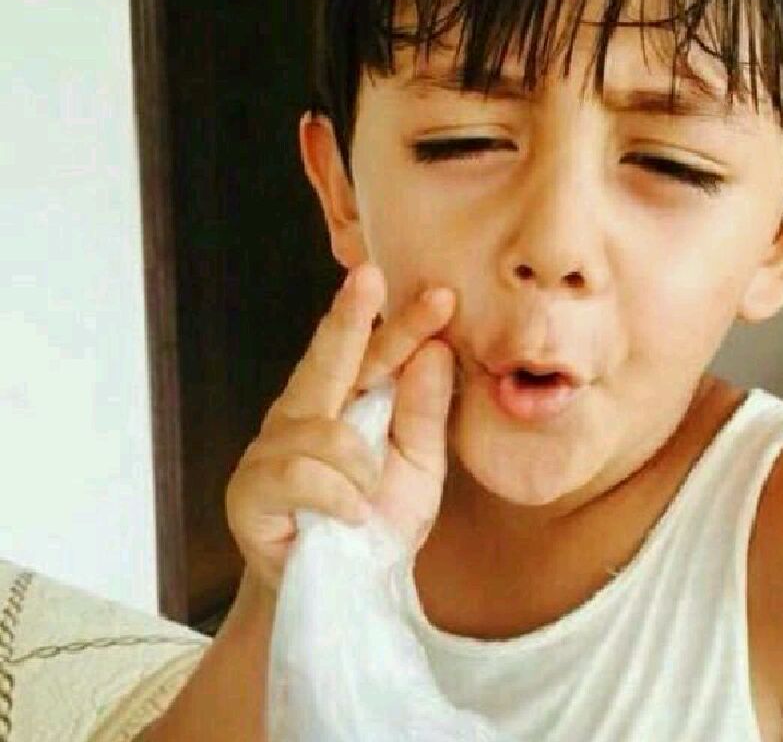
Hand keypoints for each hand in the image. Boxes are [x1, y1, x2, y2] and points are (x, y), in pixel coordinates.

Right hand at [225, 263, 455, 589]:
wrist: (343, 594)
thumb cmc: (378, 519)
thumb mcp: (419, 468)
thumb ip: (424, 414)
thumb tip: (434, 351)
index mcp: (350, 401)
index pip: (378, 355)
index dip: (405, 325)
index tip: (443, 297)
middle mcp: (307, 412)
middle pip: (330, 359)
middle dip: (349, 318)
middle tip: (370, 277)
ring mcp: (272, 447)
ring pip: (319, 427)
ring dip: (358, 462)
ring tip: (370, 494)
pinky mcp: (250, 490)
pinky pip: (295, 474)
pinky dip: (334, 494)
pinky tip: (351, 513)